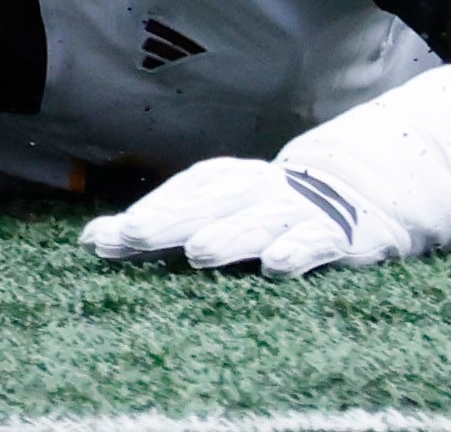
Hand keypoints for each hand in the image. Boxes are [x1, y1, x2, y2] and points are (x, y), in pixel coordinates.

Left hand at [82, 153, 414, 277]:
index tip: (101, 239)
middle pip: (207, 204)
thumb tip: (89, 241)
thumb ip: (158, 228)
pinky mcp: (334, 235)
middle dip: (168, 220)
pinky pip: (313, 243)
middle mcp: (256, 191)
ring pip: (256, 222)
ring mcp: (295, 211)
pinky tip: (276, 267)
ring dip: (228, 236)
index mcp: (226, 182)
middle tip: (130, 237)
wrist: (361, 192)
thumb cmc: (266, 210)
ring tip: (198, 252)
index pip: (181, 193)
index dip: (143, 212)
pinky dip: (295, 251)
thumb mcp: (214, 212)